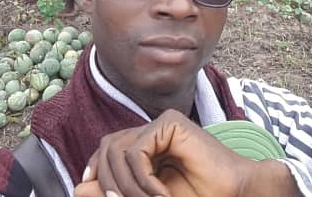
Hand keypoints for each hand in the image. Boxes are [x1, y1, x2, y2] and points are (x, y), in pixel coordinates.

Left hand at [75, 110, 258, 196]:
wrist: (234, 192)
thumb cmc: (198, 196)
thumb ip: (115, 192)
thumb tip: (77, 186)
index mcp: (148, 145)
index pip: (107, 149)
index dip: (95, 167)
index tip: (89, 188)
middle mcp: (153, 130)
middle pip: (107, 147)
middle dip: (109, 182)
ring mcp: (162, 123)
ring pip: (118, 150)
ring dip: (127, 186)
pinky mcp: (170, 122)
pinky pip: (137, 151)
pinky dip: (142, 179)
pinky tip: (160, 195)